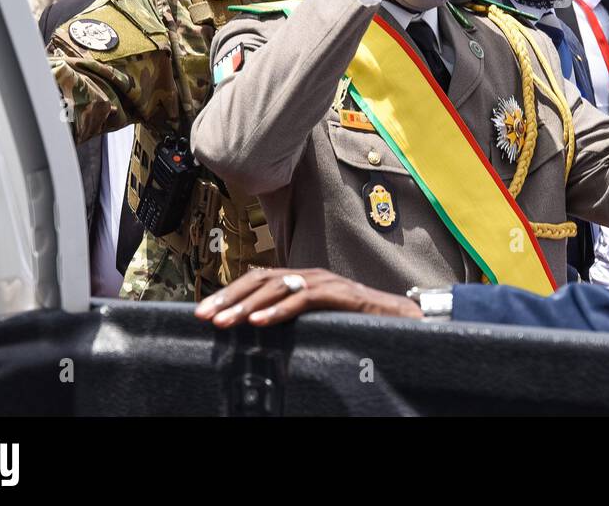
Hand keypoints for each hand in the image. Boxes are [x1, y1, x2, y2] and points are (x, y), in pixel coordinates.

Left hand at [193, 268, 423, 326]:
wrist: (404, 319)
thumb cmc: (360, 323)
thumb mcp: (318, 321)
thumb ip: (293, 320)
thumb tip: (257, 331)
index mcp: (303, 281)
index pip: (258, 280)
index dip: (229, 293)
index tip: (204, 311)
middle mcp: (311, 276)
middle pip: (261, 279)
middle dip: (229, 297)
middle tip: (204, 315)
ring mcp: (326, 283)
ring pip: (278, 287)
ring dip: (246, 305)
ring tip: (225, 321)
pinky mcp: (340, 295)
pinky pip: (304, 300)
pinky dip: (278, 311)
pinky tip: (259, 323)